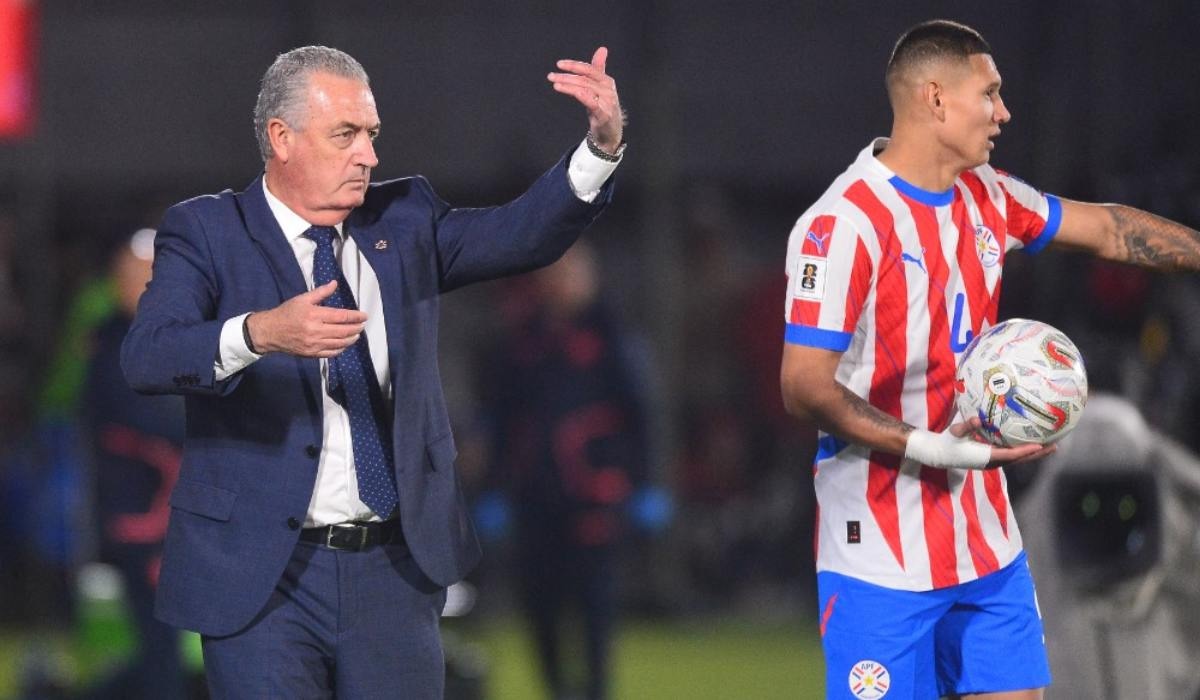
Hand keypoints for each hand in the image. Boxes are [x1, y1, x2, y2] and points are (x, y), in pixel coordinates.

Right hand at [246, 281, 366, 357]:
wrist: (270, 332)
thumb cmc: (287, 313)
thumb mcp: (302, 299)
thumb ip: (321, 292)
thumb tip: (335, 283)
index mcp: (314, 315)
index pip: (341, 316)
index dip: (355, 316)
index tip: (364, 316)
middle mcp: (316, 331)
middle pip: (343, 331)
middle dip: (356, 328)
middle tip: (363, 325)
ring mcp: (314, 344)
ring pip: (339, 343)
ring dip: (351, 339)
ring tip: (357, 334)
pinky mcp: (311, 354)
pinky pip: (331, 353)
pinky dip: (341, 349)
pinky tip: (344, 344)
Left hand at [547, 46, 622, 152]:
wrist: (611, 131)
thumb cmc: (604, 107)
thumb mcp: (600, 87)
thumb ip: (598, 69)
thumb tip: (602, 49)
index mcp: (607, 81)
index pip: (589, 69)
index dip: (574, 65)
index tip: (559, 64)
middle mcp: (608, 90)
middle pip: (585, 79)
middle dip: (566, 77)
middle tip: (551, 76)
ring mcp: (607, 102)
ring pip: (586, 89)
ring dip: (569, 86)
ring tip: (555, 84)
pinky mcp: (604, 115)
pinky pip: (592, 103)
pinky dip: (583, 96)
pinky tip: (572, 91)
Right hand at [948, 417, 1056, 466]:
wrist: (939, 454)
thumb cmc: (948, 442)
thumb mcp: (955, 433)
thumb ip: (966, 426)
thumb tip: (977, 420)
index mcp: (986, 456)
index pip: (1011, 455)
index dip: (1026, 450)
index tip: (1040, 445)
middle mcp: (993, 462)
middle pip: (1020, 460)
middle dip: (1037, 454)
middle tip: (1054, 447)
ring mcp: (993, 461)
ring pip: (1018, 459)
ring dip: (1033, 453)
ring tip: (1048, 446)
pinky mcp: (991, 459)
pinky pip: (1011, 456)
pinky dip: (1023, 451)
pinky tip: (1029, 444)